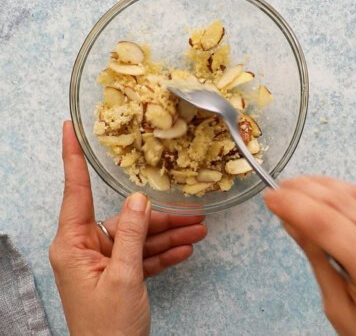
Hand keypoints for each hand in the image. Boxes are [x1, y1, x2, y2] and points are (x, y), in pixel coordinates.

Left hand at [49, 121, 206, 335]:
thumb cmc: (108, 329)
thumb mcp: (124, 277)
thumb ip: (132, 234)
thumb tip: (139, 199)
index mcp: (73, 244)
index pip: (74, 190)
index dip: (72, 157)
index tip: (69, 129)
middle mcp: (85, 248)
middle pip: (124, 219)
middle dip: (159, 217)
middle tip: (191, 211)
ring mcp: (102, 261)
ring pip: (137, 237)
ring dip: (167, 235)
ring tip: (198, 229)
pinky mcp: (117, 274)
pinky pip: (141, 256)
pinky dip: (161, 253)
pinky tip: (185, 248)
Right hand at [264, 176, 355, 335]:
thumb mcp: (336, 305)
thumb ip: (315, 257)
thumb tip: (290, 221)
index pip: (326, 225)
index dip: (294, 206)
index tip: (270, 198)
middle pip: (339, 203)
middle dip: (302, 190)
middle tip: (277, 190)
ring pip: (350, 193)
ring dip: (318, 185)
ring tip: (294, 187)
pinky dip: (337, 188)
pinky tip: (321, 190)